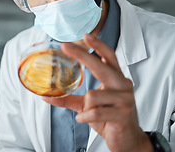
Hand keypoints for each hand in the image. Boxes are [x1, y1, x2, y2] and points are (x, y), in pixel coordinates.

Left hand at [43, 34, 151, 151]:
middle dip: (82, 55)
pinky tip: (86, 119)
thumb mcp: (88, 106)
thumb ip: (70, 98)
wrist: (127, 140)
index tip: (85, 35)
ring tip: (89, 113)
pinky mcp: (123, 114)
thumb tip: (47, 96)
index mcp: (116, 79)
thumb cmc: (109, 118)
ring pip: (92, 95)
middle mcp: (123, 85)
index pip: (109, 57)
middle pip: (101, 66)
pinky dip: (85, 117)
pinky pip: (94, 112)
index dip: (98, 45)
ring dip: (85, 107)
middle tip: (65, 46)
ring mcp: (125, 99)